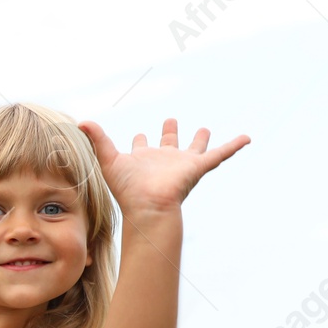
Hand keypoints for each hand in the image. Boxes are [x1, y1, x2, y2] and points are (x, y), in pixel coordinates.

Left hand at [79, 118, 248, 213]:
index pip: (141, 147)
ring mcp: (182, 164)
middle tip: (171, 120)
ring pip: (195, 148)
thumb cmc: (127, 189)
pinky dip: (234, 146)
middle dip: (170, 133)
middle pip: (169, 144)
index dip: (140, 141)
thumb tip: (81, 121)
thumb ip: (97, 139)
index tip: (140, 135)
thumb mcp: (109, 159)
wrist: (148, 207)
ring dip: (201, 139)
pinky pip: (220, 154)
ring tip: (205, 130)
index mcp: (144, 160)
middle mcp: (164, 161)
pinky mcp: (198, 167)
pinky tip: (246, 137)